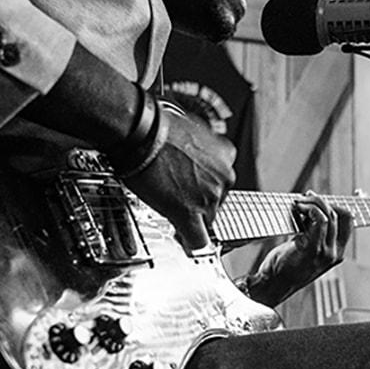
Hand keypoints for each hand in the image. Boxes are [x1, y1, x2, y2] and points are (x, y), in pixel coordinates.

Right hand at [123, 108, 235, 251]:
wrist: (143, 132)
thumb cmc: (159, 126)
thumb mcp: (191, 129)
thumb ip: (199, 147)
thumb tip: (190, 153)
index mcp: (226, 154)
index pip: (222, 179)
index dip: (205, 184)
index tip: (194, 185)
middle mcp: (224, 177)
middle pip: (216, 200)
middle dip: (199, 199)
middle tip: (177, 192)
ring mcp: (209, 197)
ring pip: (207, 218)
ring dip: (191, 215)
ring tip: (169, 204)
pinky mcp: (190, 214)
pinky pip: (197, 239)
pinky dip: (191, 242)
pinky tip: (183, 239)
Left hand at [250, 192, 352, 306]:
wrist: (274, 284)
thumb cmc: (285, 267)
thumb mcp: (306, 248)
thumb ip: (314, 233)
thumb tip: (313, 208)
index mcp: (337, 253)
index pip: (348, 221)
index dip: (337, 205)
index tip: (321, 199)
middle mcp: (335, 253)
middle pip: (338, 215)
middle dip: (321, 201)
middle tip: (306, 197)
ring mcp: (326, 252)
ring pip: (329, 216)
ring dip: (313, 203)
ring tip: (299, 202)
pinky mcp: (313, 249)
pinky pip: (319, 221)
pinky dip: (309, 209)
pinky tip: (298, 208)